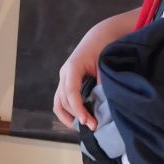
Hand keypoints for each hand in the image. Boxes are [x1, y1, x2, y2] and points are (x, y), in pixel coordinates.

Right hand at [53, 11, 135, 129]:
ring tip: (84, 127)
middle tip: (93, 126)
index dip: (78, 109)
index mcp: (72, 67)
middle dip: (76, 116)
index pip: (71, 92)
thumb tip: (105, 106)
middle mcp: (64, 74)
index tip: (88, 122)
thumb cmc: (103, 47)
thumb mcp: (105, 65)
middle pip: (63, 100)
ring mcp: (64, 78)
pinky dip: (68, 111)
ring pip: (59, 103)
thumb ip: (103, 83)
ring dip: (69, 117)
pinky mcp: (67, 82)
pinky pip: (62, 100)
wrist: (100, 36)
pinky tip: (80, 119)